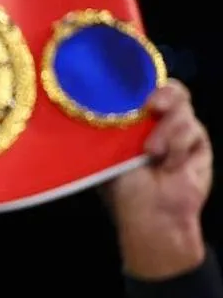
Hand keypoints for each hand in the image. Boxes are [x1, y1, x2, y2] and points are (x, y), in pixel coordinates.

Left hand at [106, 80, 212, 278]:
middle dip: (163, 93)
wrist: (152, 215)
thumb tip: (100, 103)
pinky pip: (193, 129)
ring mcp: (176, 130)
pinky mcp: (198, 142)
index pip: (137, 91)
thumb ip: (111, 128)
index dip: (138, 82)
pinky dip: (180, 146)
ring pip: (181, 107)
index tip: (134, 87)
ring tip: (153, 152)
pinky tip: (170, 164)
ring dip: (167, 129)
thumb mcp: (108, 155)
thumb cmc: (123, 189)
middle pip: (167, 90)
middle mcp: (153, 123)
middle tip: (153, 105)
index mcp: (129, 123)